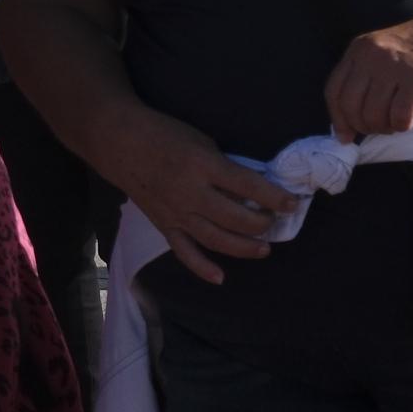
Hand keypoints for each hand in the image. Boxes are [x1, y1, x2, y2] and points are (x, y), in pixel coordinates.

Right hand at [95, 102, 298, 284]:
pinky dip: (201, 267)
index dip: (274, 197)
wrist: (120, 142)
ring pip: (216, 239)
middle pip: (236, 218)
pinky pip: (184, 251)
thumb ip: (223, 166)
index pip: (247, 185)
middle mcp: (191, 193)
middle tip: (273, 222)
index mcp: (203, 165)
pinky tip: (220, 278)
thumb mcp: (200, 140)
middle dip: (261, 224)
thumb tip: (249, 189)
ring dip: (244, 248)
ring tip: (263, 249)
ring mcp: (176, 212)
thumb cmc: (164, 134)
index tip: (292, 204)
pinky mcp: (164, 224)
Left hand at [326, 10, 412, 142]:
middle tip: (378, 129)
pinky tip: (409, 120)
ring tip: (394, 123)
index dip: (338, 119)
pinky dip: (402, 126)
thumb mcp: (381, 54)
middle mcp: (371, 56)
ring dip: (384, 128)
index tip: (345, 136)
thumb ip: (363, 78)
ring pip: (374, 115)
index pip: (334, 90)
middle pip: (352, 106)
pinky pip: (400, 116)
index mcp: (358, 50)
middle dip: (362, 126)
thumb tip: (348, 122)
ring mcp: (394, 66)